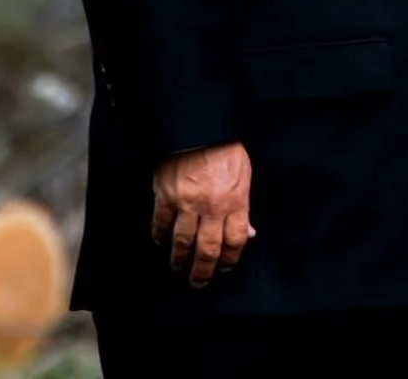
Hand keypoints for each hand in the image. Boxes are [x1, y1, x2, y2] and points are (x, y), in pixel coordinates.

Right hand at [151, 142, 255, 287]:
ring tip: (179, 267)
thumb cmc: (225, 147)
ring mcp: (187, 203)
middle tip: (199, 282)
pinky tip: (161, 241)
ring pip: (183, 243)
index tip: (225, 267)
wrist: (198, 125)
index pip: (235, 241)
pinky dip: (159, 236)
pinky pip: (161, 224)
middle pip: (208, 250)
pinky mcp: (165, 195)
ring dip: (180, 260)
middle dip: (203, 271)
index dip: (230, 259)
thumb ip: (244, 205)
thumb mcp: (245, 173)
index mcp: (235, 200)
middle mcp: (211, 207)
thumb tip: (248, 233)